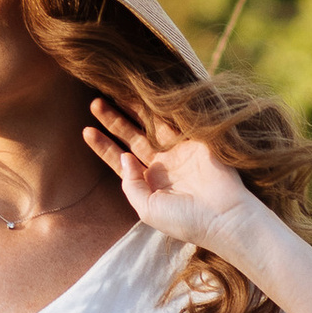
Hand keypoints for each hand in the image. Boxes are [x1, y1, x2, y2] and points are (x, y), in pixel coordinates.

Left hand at [85, 99, 264, 253]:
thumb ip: (131, 185)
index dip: (104, 146)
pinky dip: (160, 107)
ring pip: (151, 124)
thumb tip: (124, 156)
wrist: (225, 217)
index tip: (86, 131)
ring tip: (113, 92)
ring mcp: (179, 151)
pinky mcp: (196, 140)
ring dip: (133, 108)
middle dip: (114, 121)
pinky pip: (174, 119)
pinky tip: (145, 93)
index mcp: (150, 184)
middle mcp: (163, 165)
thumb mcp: (148, 210)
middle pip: (132, 137)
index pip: (121, 161)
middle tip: (95, 103)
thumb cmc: (186, 220)